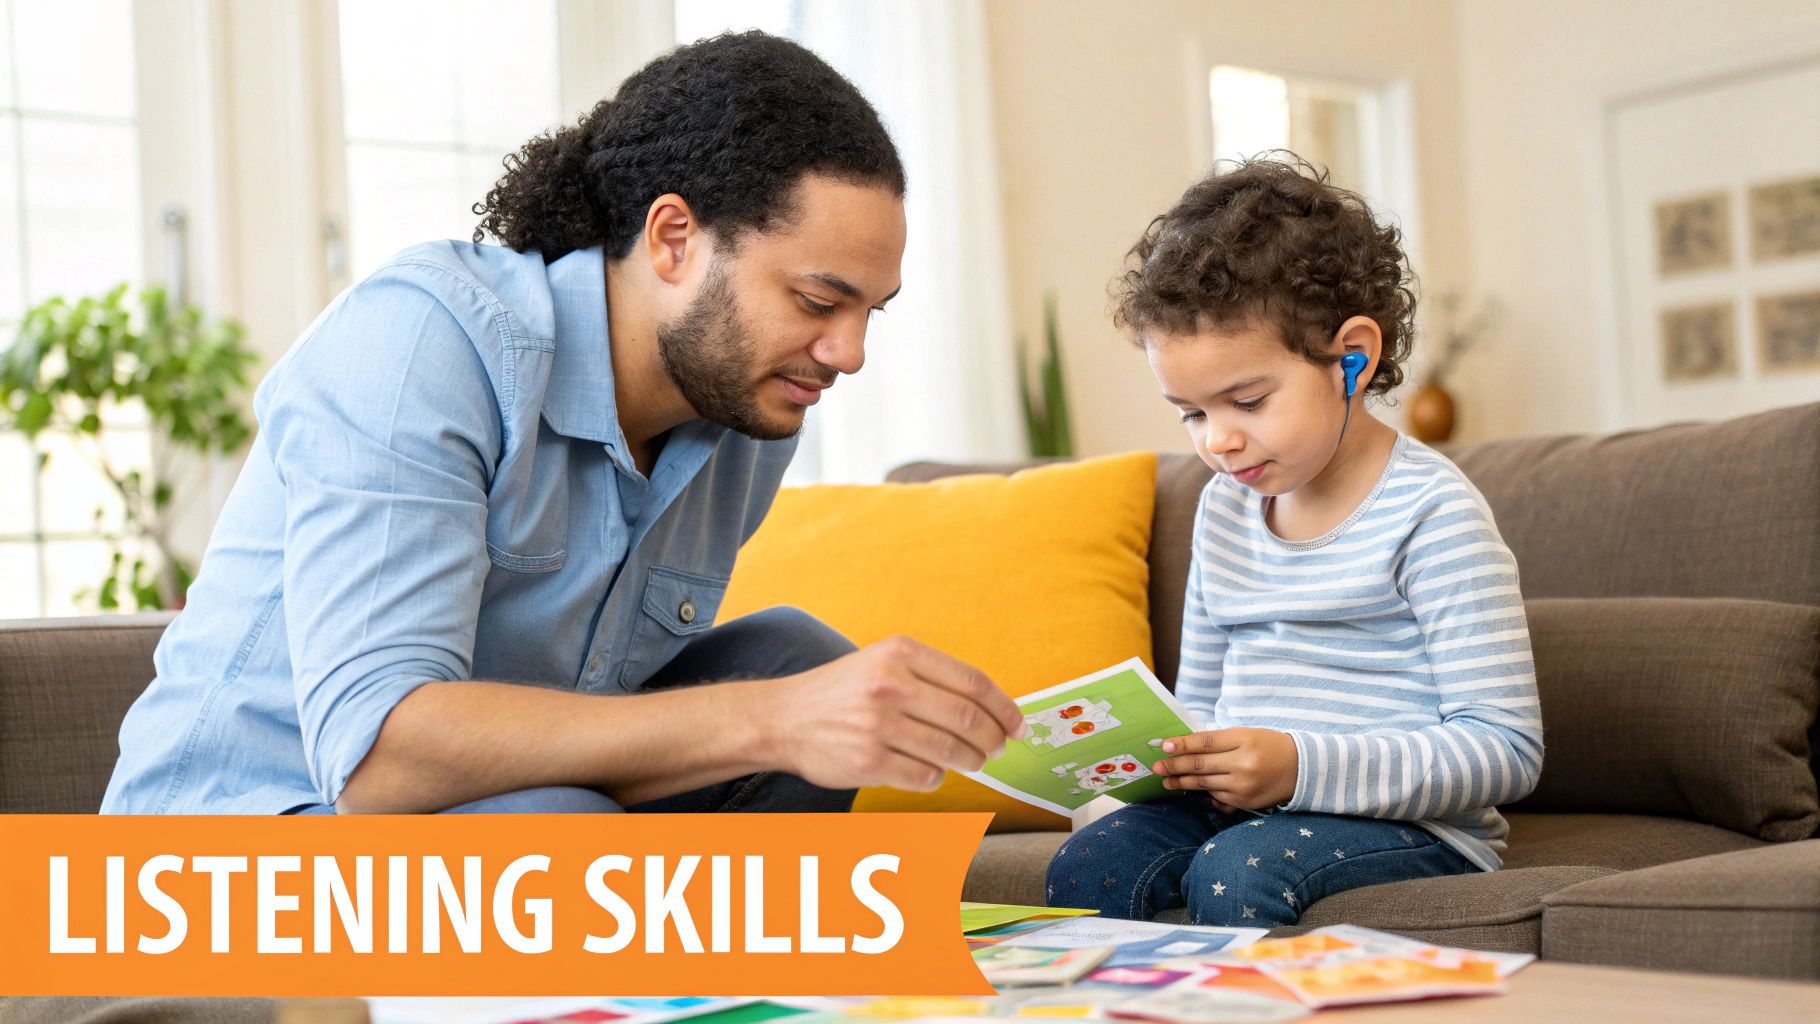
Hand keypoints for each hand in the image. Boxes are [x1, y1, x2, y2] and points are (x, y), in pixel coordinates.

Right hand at [766, 636, 1026, 792]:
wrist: (782, 718)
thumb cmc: (842, 693)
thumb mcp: (884, 662)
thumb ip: (933, 678)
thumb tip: (994, 709)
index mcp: (901, 652)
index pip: (974, 682)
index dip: (1006, 709)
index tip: (1019, 726)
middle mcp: (890, 684)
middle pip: (968, 718)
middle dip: (994, 739)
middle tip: (999, 748)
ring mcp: (878, 725)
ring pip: (952, 751)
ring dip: (973, 761)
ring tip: (974, 761)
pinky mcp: (869, 762)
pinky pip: (926, 777)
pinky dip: (939, 777)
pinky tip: (931, 769)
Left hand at [1153, 727, 1297, 809]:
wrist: (1300, 768)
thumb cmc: (1268, 746)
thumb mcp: (1246, 735)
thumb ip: (1219, 741)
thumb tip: (1186, 747)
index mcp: (1243, 740)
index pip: (1205, 742)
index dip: (1183, 744)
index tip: (1164, 746)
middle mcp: (1243, 763)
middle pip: (1200, 765)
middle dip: (1175, 766)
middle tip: (1157, 767)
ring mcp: (1243, 785)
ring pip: (1204, 783)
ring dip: (1182, 782)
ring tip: (1166, 781)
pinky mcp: (1244, 802)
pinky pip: (1216, 797)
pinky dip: (1203, 792)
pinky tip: (1191, 790)